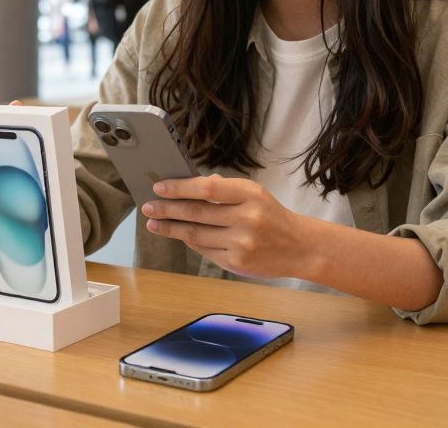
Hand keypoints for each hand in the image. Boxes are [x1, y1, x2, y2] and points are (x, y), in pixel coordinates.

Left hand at [140, 174, 312, 279]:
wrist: (300, 248)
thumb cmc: (271, 216)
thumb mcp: (254, 194)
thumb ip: (223, 188)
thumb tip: (187, 184)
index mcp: (250, 194)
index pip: (207, 188)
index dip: (180, 187)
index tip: (159, 187)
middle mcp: (247, 219)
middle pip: (196, 213)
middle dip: (167, 209)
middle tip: (147, 206)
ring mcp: (241, 243)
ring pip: (195, 234)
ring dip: (170, 228)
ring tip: (153, 223)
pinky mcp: (237, 263)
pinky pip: (204, 250)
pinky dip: (189, 241)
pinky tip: (177, 234)